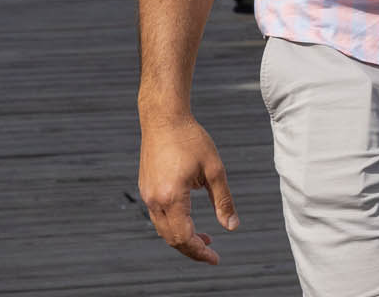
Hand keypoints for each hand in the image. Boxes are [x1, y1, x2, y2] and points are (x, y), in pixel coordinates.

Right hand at [138, 112, 237, 263]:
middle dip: (192, 249)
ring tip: (205, 237)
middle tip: (212, 251)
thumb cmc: (192, 140)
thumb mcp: (215, 169)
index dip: (200, 252)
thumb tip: (232, 227)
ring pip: (163, 229)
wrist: (164, 119)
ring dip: (182, 238)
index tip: (216, 258)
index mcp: (172, 197)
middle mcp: (155, 200)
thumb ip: (223, 200)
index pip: (184, 237)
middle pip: (171, 238)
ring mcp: (147, 195)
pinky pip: (158, 216)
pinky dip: (173, 224)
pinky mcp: (146, 189)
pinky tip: (189, 219)